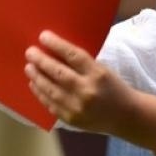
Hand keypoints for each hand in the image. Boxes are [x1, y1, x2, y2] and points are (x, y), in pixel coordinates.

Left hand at [25, 30, 155, 152]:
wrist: (126, 115)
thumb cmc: (113, 88)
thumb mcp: (103, 70)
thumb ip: (82, 64)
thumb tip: (55, 51)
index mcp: (98, 74)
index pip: (74, 56)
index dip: (57, 45)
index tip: (43, 36)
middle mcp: (87, 91)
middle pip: (58, 73)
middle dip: (41, 61)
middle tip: (30, 52)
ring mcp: (77, 107)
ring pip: (50, 90)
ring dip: (37, 77)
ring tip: (29, 67)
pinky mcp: (70, 119)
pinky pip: (50, 104)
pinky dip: (40, 93)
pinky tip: (34, 84)